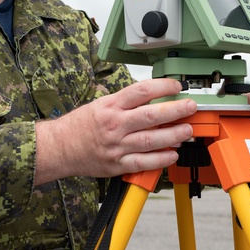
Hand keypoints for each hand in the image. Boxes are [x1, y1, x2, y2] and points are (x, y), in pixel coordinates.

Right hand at [35, 79, 196, 183]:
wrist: (59, 148)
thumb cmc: (81, 125)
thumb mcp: (101, 104)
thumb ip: (126, 102)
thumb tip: (154, 98)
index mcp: (111, 106)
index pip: (141, 91)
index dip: (163, 86)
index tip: (177, 85)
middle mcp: (115, 124)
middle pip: (150, 116)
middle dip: (175, 110)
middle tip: (191, 107)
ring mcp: (116, 146)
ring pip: (150, 140)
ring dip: (173, 135)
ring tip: (187, 131)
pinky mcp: (117, 164)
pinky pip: (143, 162)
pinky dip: (161, 159)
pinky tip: (173, 154)